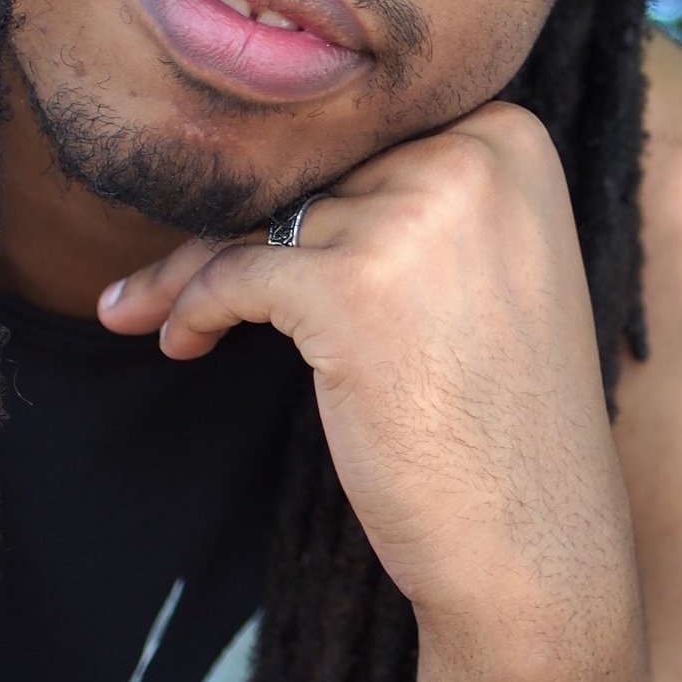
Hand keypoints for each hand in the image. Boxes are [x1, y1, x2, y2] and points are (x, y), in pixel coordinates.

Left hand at [97, 102, 641, 652]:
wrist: (537, 547)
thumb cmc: (500, 416)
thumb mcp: (488, 266)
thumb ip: (411, 195)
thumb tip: (279, 159)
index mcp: (508, 139)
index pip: (362, 135)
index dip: (293, 181)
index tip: (235, 220)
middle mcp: (471, 158)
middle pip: (310, 171)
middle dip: (230, 222)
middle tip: (162, 274)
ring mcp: (414, 219)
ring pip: (262, 220)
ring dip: (190, 269)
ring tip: (144, 309)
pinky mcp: (353, 287)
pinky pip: (234, 273)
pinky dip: (191, 306)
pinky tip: (181, 342)